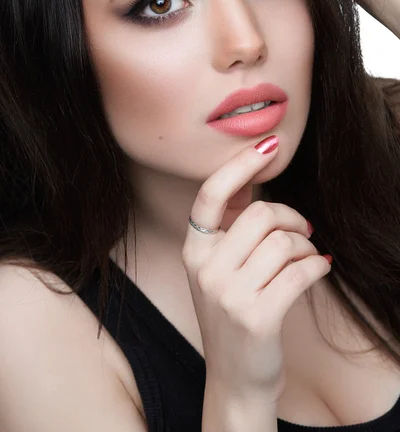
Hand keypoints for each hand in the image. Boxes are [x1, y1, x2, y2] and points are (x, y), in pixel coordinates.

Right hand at [182, 136, 331, 401]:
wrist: (235, 376)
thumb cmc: (233, 311)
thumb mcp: (219, 267)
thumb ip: (230, 224)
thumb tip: (251, 176)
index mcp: (194, 249)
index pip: (211, 193)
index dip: (241, 164)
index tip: (269, 144)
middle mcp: (205, 267)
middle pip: (262, 214)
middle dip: (293, 218)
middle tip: (304, 229)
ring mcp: (228, 294)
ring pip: (285, 242)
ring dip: (307, 246)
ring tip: (309, 256)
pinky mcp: (257, 317)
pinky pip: (301, 271)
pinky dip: (318, 265)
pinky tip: (320, 268)